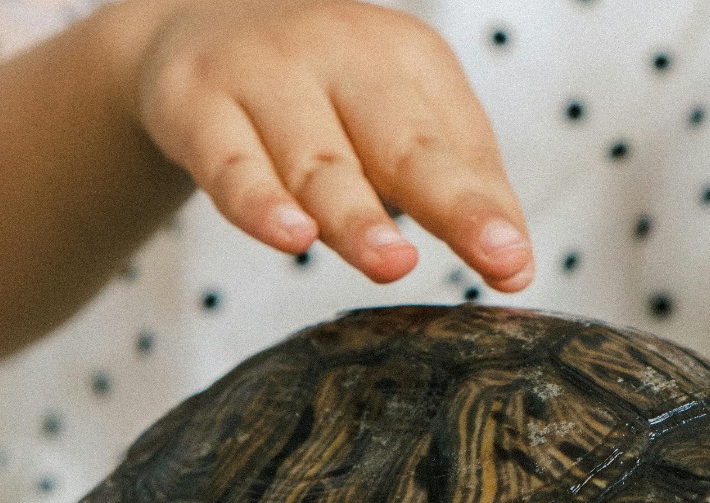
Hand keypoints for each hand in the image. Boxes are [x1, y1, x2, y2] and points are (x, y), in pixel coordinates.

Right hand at [119, 0, 532, 289]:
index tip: (514, 263)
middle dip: (450, 202)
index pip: (458, 144)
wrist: (196, 28)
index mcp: (404, 57)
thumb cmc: (324, 95)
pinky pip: (229, 164)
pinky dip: (258, 203)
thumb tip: (515, 267)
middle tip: (492, 253)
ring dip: (356, 216)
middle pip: (401, 142)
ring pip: (316, 160)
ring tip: (392, 262)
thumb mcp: (397, 120)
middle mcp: (339, 53)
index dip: (488, 207)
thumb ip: (457, 187)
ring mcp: (264, 75)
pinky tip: (290, 237)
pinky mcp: (195, 105)